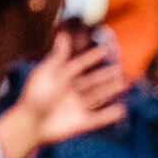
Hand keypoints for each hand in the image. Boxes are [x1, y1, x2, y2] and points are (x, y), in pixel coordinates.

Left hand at [0, 32, 128, 157]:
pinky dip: (110, 115)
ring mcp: (77, 107)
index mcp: (61, 79)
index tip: (105, 50)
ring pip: (98, 96)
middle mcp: (71, 92)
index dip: (91, 58)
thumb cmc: (36, 97)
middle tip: (120, 69)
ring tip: (125, 82)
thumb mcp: (47, 72)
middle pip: (93, 82)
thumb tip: (62, 34)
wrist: (32, 123)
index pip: (79, 65)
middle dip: (106, 75)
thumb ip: (58, 55)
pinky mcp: (82, 123)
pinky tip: (121, 109)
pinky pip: (99, 118)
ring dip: (111, 90)